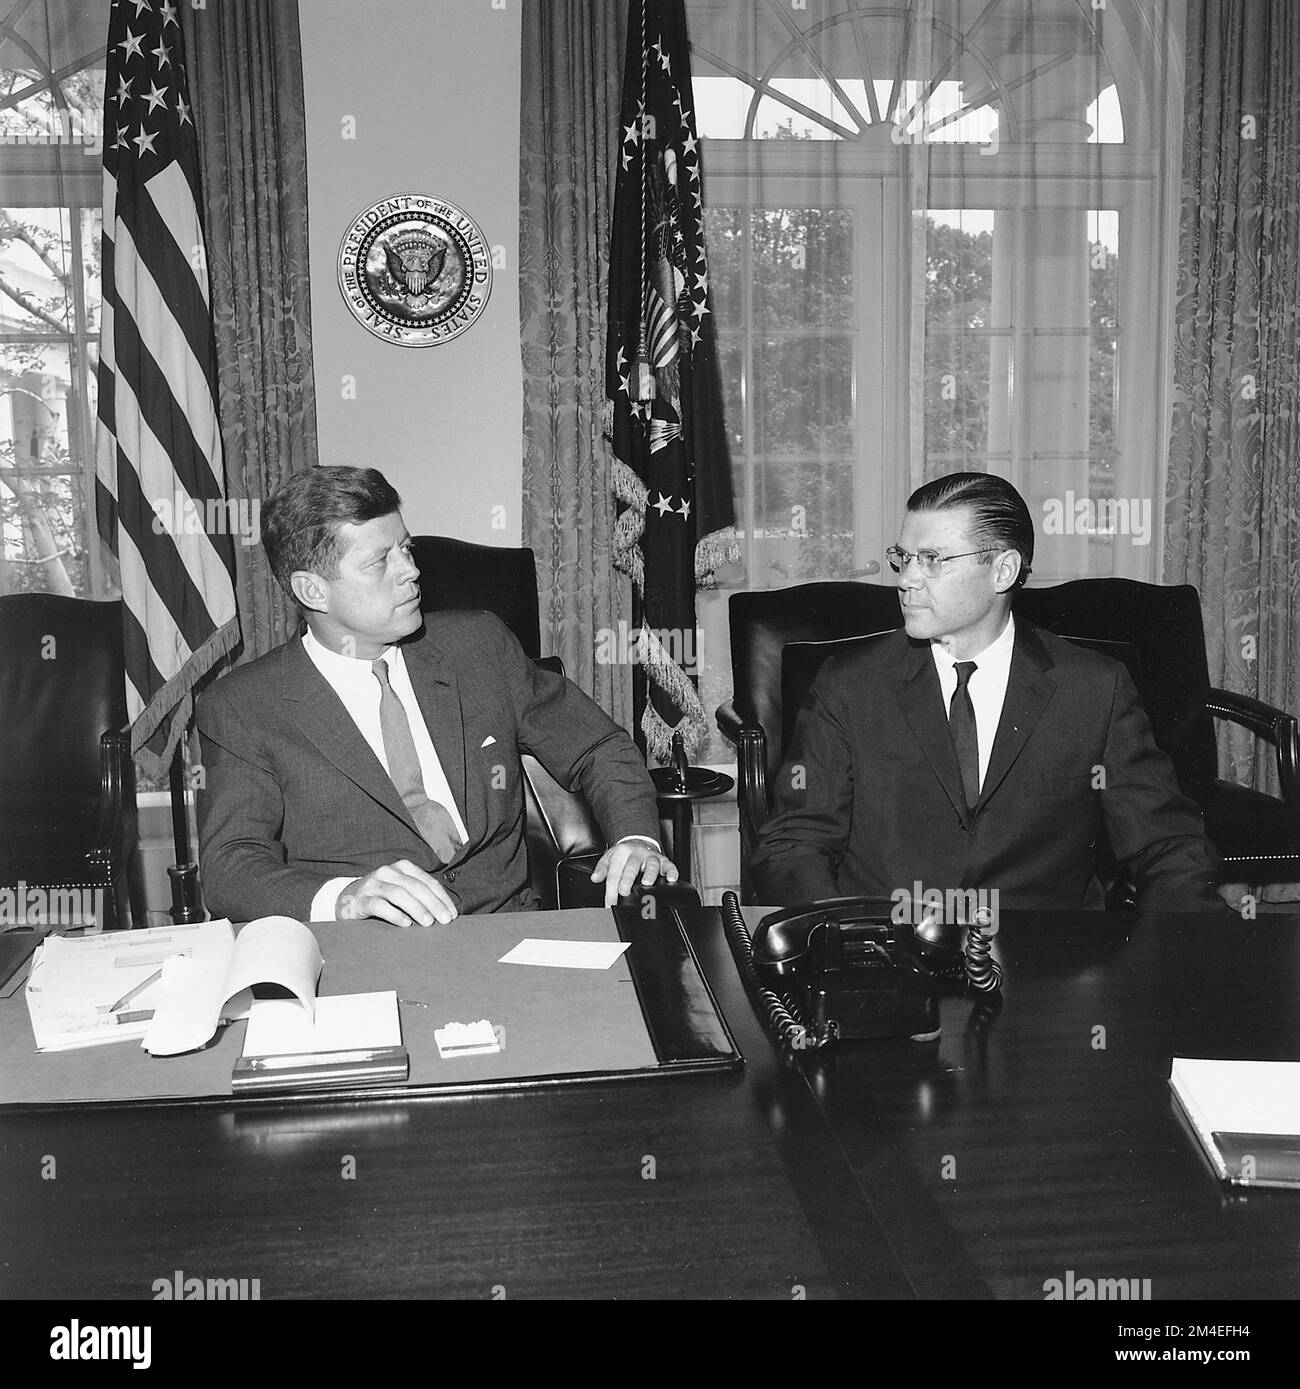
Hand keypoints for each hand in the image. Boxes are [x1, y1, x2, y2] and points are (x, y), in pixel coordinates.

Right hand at [336, 860, 457, 926]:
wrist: (348, 900)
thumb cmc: (383, 898)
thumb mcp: (402, 891)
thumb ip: (420, 896)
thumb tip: (446, 913)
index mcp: (402, 868)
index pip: (427, 881)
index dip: (442, 897)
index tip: (452, 914)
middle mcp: (387, 872)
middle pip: (415, 886)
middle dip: (433, 904)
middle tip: (444, 920)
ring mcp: (372, 884)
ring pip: (398, 894)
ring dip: (416, 908)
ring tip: (428, 922)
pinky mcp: (360, 899)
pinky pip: (379, 905)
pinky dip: (394, 914)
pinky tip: (405, 923)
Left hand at [589, 840, 678, 906]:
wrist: (638, 841)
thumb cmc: (623, 854)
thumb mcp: (609, 858)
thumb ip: (602, 869)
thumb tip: (595, 878)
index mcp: (621, 854)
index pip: (614, 874)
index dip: (611, 890)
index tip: (609, 904)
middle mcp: (636, 854)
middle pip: (631, 867)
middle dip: (627, 880)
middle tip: (623, 892)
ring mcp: (651, 857)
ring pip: (651, 864)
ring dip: (650, 873)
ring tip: (647, 883)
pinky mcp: (663, 860)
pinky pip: (669, 865)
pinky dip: (671, 872)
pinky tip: (671, 879)